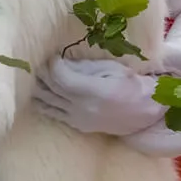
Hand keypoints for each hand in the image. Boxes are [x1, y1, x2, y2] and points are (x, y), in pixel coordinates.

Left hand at [32, 58, 164, 136]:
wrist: (146, 112)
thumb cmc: (133, 85)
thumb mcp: (112, 69)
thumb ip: (85, 67)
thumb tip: (62, 62)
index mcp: (93, 92)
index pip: (61, 77)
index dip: (53, 64)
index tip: (53, 55)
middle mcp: (82, 108)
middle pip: (51, 90)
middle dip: (42, 74)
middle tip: (38, 62)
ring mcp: (79, 119)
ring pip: (49, 104)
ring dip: (39, 89)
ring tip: (34, 77)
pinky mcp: (79, 126)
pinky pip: (55, 114)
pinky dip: (45, 103)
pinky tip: (39, 95)